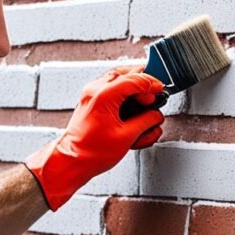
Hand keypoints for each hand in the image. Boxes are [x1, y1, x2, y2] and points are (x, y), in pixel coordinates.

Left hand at [25, 66, 165, 210]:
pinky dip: (124, 98)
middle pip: (125, 74)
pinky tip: (133, 114)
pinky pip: (112, 92)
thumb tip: (155, 115)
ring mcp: (92, 96)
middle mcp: (95, 91)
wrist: (72, 161)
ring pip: (119, 81)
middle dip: (142, 85)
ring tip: (144, 109)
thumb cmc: (91, 152)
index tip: (161, 89)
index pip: (134, 79)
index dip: (152, 84)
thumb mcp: (127, 137)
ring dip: (134, 91)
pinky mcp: (92, 103)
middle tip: (153, 97)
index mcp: (104, 95)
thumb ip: (146, 122)